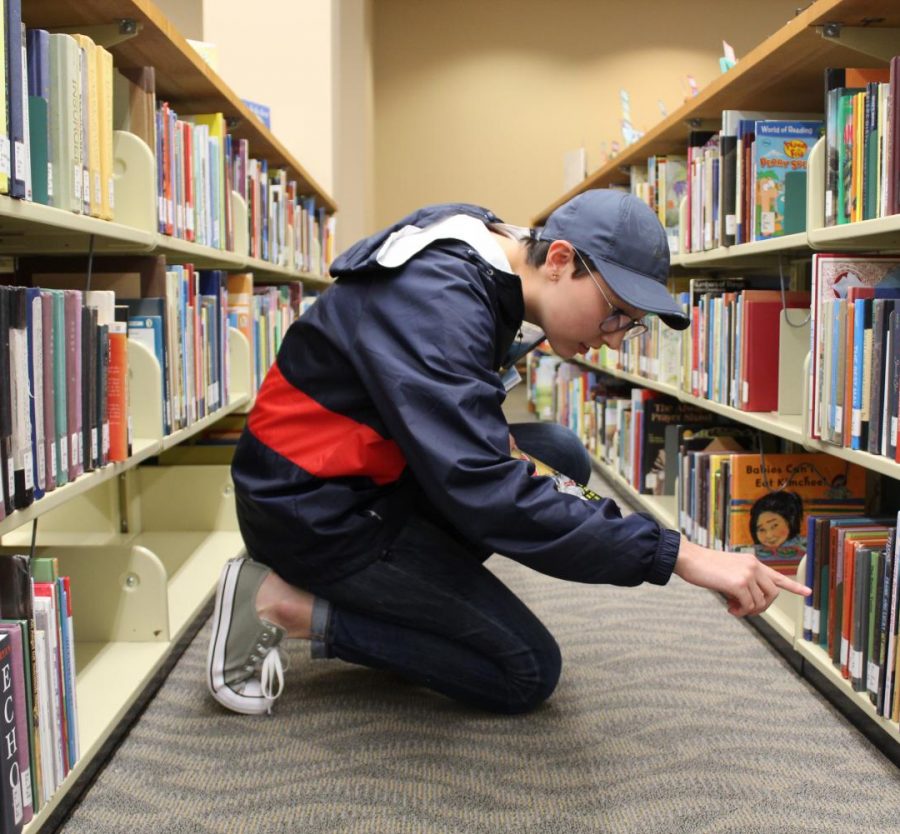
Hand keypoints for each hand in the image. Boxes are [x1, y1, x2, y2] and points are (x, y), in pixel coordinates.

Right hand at [672, 535, 810, 617]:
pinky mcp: (739, 583)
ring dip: (749, 611)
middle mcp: (754, 566)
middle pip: (772, 594)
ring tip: (734, 608)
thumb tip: (748, 604)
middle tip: (745, 609)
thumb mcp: (729, 572)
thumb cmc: (704, 567)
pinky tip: (730, 608)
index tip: (808, 592)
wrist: (689, 559)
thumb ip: (743, 584)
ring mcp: (748, 574)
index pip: (777, 575)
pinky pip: (748, 605)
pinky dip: (741, 611)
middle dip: (762, 607)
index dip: (794, 586)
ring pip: (761, 602)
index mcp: (752, 562)